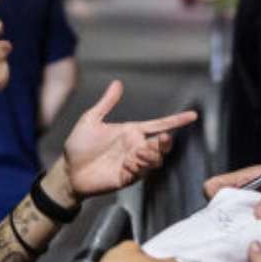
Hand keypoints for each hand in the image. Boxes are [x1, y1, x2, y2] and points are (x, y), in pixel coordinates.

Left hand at [63, 80, 196, 199]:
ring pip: (155, 159)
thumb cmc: (79, 146)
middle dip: (165, 142)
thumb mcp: (91, 120)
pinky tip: (129, 163)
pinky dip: (139, 166)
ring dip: (151, 155)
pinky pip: (141, 172)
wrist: (68, 171)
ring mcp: (133, 163)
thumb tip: (117, 84)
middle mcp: (135, 147)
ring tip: (138, 153)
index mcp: (131, 132)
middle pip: (161, 144)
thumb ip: (106, 103)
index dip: (175, 121)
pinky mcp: (127, 178)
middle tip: (162, 139)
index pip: (158, 125)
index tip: (192, 116)